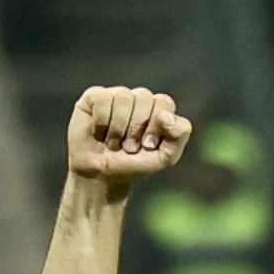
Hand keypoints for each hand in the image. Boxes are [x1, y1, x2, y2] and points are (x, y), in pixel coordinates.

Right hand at [68, 87, 191, 190]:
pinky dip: (101, 122)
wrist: (100, 177)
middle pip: (144, 97)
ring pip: (124, 98)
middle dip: (136, 129)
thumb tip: (165, 116)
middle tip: (129, 147)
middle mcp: (137, 98)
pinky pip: (102, 99)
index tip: (147, 145)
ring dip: (118, 129)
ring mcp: (116, 95)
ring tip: (113, 143)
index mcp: (157, 109)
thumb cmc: (133, 165)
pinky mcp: (94, 97)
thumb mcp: (164, 157)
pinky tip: (99, 133)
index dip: (156, 125)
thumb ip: (178, 135)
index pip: (164, 102)